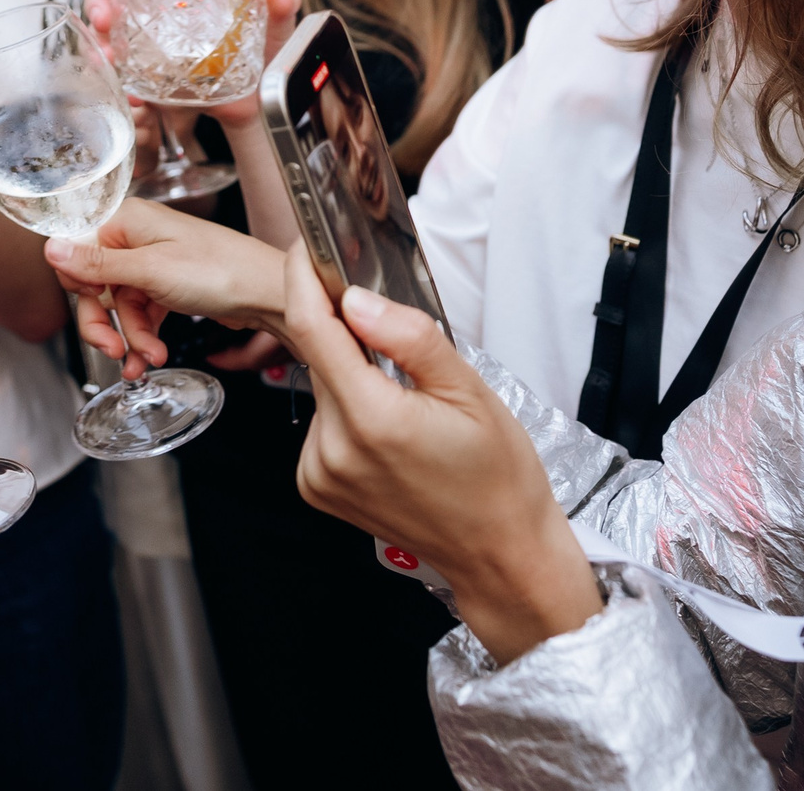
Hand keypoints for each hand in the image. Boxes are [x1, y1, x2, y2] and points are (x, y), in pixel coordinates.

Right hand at [44, 200, 291, 378]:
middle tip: (113, 350)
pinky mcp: (166, 283)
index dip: (82, 290)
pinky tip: (151, 355)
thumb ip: (97, 265)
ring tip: (148, 359)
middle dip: (104, 323)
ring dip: (129, 336)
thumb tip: (50, 248)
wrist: (270, 294)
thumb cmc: (221, 271)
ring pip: (119, 305)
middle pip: (95, 285)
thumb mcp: (151, 271)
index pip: (76, 253)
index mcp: (125, 220)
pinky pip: (140, 312)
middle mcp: (135, 236)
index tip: (97, 314)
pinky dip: (143, 335)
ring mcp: (152, 261)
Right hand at [85, 0, 299, 132]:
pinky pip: (120, 69)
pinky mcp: (150, 75)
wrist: (262, 105)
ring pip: (110, 30)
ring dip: (99, 37)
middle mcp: (164, 12)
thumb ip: (282, 7)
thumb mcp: (277, 28)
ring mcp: (152, 44)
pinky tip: (119, 80)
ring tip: (106, 50)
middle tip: (101, 12)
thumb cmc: (267, 57)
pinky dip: (112, 72)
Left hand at [279, 249, 601, 664]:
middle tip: (390, 333)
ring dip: (350, 379)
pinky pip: (320, 427)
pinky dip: (346, 415)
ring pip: (321, 391)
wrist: (500, 554)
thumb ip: (409, 338)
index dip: (304, 279)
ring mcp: (320, 473)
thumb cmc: (498, 476)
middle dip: (346, 334)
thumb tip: (357, 298)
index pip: (312, 328)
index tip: (307, 249)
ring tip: (407, 403)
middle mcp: (334, 448)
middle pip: (320, 358)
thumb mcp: (469, 390)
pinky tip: (388, 435)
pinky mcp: (316, 488)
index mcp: (372, 418)